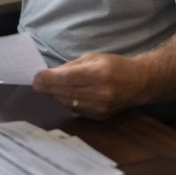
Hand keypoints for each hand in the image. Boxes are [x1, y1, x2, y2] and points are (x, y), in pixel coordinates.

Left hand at [32, 53, 148, 119]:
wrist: (140, 82)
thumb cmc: (116, 66)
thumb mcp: (94, 58)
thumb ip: (72, 66)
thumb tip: (51, 73)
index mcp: (99, 73)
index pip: (67, 78)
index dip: (48, 78)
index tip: (36, 77)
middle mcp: (100, 92)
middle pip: (65, 92)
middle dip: (47, 87)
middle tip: (36, 83)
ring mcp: (100, 107)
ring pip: (68, 102)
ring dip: (55, 95)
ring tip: (46, 88)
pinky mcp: (100, 116)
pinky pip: (76, 109)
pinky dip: (66, 102)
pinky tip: (61, 95)